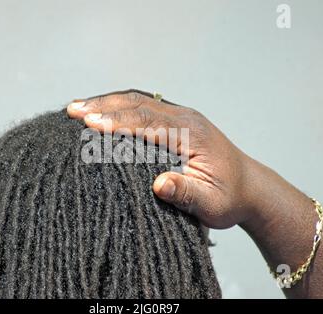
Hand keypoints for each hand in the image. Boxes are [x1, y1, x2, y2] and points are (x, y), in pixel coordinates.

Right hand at [67, 89, 259, 228]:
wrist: (250, 186)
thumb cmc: (229, 197)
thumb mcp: (212, 204)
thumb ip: (187, 194)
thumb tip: (159, 185)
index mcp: (192, 135)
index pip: (149, 123)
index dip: (118, 122)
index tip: (90, 123)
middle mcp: (185, 119)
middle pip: (139, 105)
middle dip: (104, 106)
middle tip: (72, 110)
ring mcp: (181, 117)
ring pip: (139, 101)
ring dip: (108, 102)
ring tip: (77, 106)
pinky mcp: (176, 121)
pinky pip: (144, 106)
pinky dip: (120, 106)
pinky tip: (102, 110)